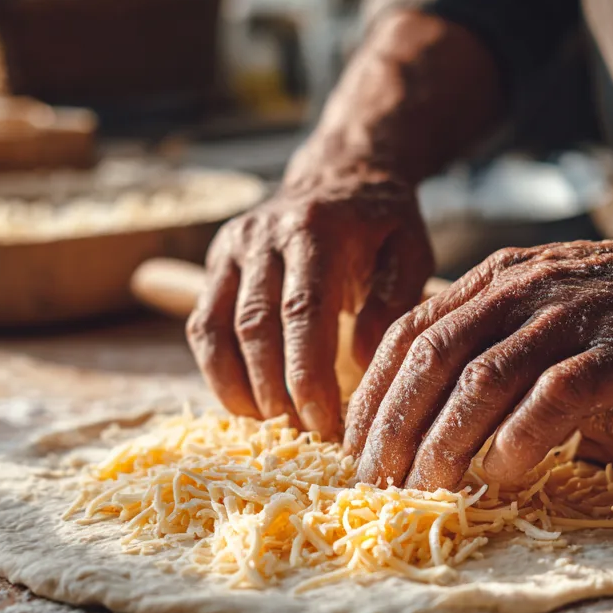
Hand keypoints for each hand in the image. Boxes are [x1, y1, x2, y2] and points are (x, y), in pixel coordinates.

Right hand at [187, 168, 433, 438]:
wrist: (339, 177)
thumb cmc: (381, 225)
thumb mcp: (410, 252)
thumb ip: (393, 303)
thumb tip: (358, 360)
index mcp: (315, 229)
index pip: (303, 311)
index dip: (307, 374)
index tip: (325, 423)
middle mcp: (263, 235)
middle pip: (255, 327)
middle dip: (276, 391)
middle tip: (303, 435)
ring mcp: (231, 249)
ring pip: (217, 330)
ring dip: (241, 388)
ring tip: (272, 427)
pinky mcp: (215, 264)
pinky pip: (203, 327)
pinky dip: (217, 372)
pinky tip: (246, 404)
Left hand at [344, 218, 612, 489]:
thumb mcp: (536, 299)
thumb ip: (484, 335)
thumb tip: (426, 402)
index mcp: (490, 283)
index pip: (408, 337)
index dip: (373, 396)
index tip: (353, 447)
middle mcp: (518, 293)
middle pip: (432, 362)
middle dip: (394, 427)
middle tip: (375, 482)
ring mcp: (567, 319)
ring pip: (481, 381)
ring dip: (444, 442)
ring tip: (425, 488)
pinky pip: (553, 396)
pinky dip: (519, 438)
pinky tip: (502, 473)